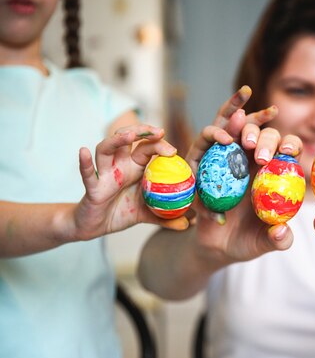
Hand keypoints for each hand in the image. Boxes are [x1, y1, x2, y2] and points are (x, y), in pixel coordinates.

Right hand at [75, 124, 184, 238]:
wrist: (94, 226)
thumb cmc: (120, 212)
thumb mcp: (148, 215)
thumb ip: (167, 218)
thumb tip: (189, 224)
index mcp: (135, 168)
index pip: (147, 147)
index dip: (159, 143)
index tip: (173, 150)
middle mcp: (119, 165)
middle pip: (127, 138)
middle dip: (141, 131)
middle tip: (158, 132)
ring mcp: (104, 174)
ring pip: (106, 149)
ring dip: (117, 140)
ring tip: (129, 135)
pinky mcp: (92, 187)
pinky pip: (88, 174)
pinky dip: (85, 163)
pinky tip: (83, 151)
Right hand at [185, 87, 302, 267]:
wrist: (216, 246)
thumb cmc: (247, 240)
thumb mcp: (265, 243)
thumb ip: (279, 239)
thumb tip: (281, 230)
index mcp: (275, 173)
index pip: (287, 149)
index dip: (290, 145)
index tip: (287, 152)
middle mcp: (255, 161)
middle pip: (264, 135)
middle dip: (265, 138)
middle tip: (261, 155)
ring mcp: (230, 157)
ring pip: (238, 127)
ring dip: (242, 125)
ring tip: (242, 137)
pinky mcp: (206, 158)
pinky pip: (209, 137)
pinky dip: (216, 132)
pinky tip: (223, 139)